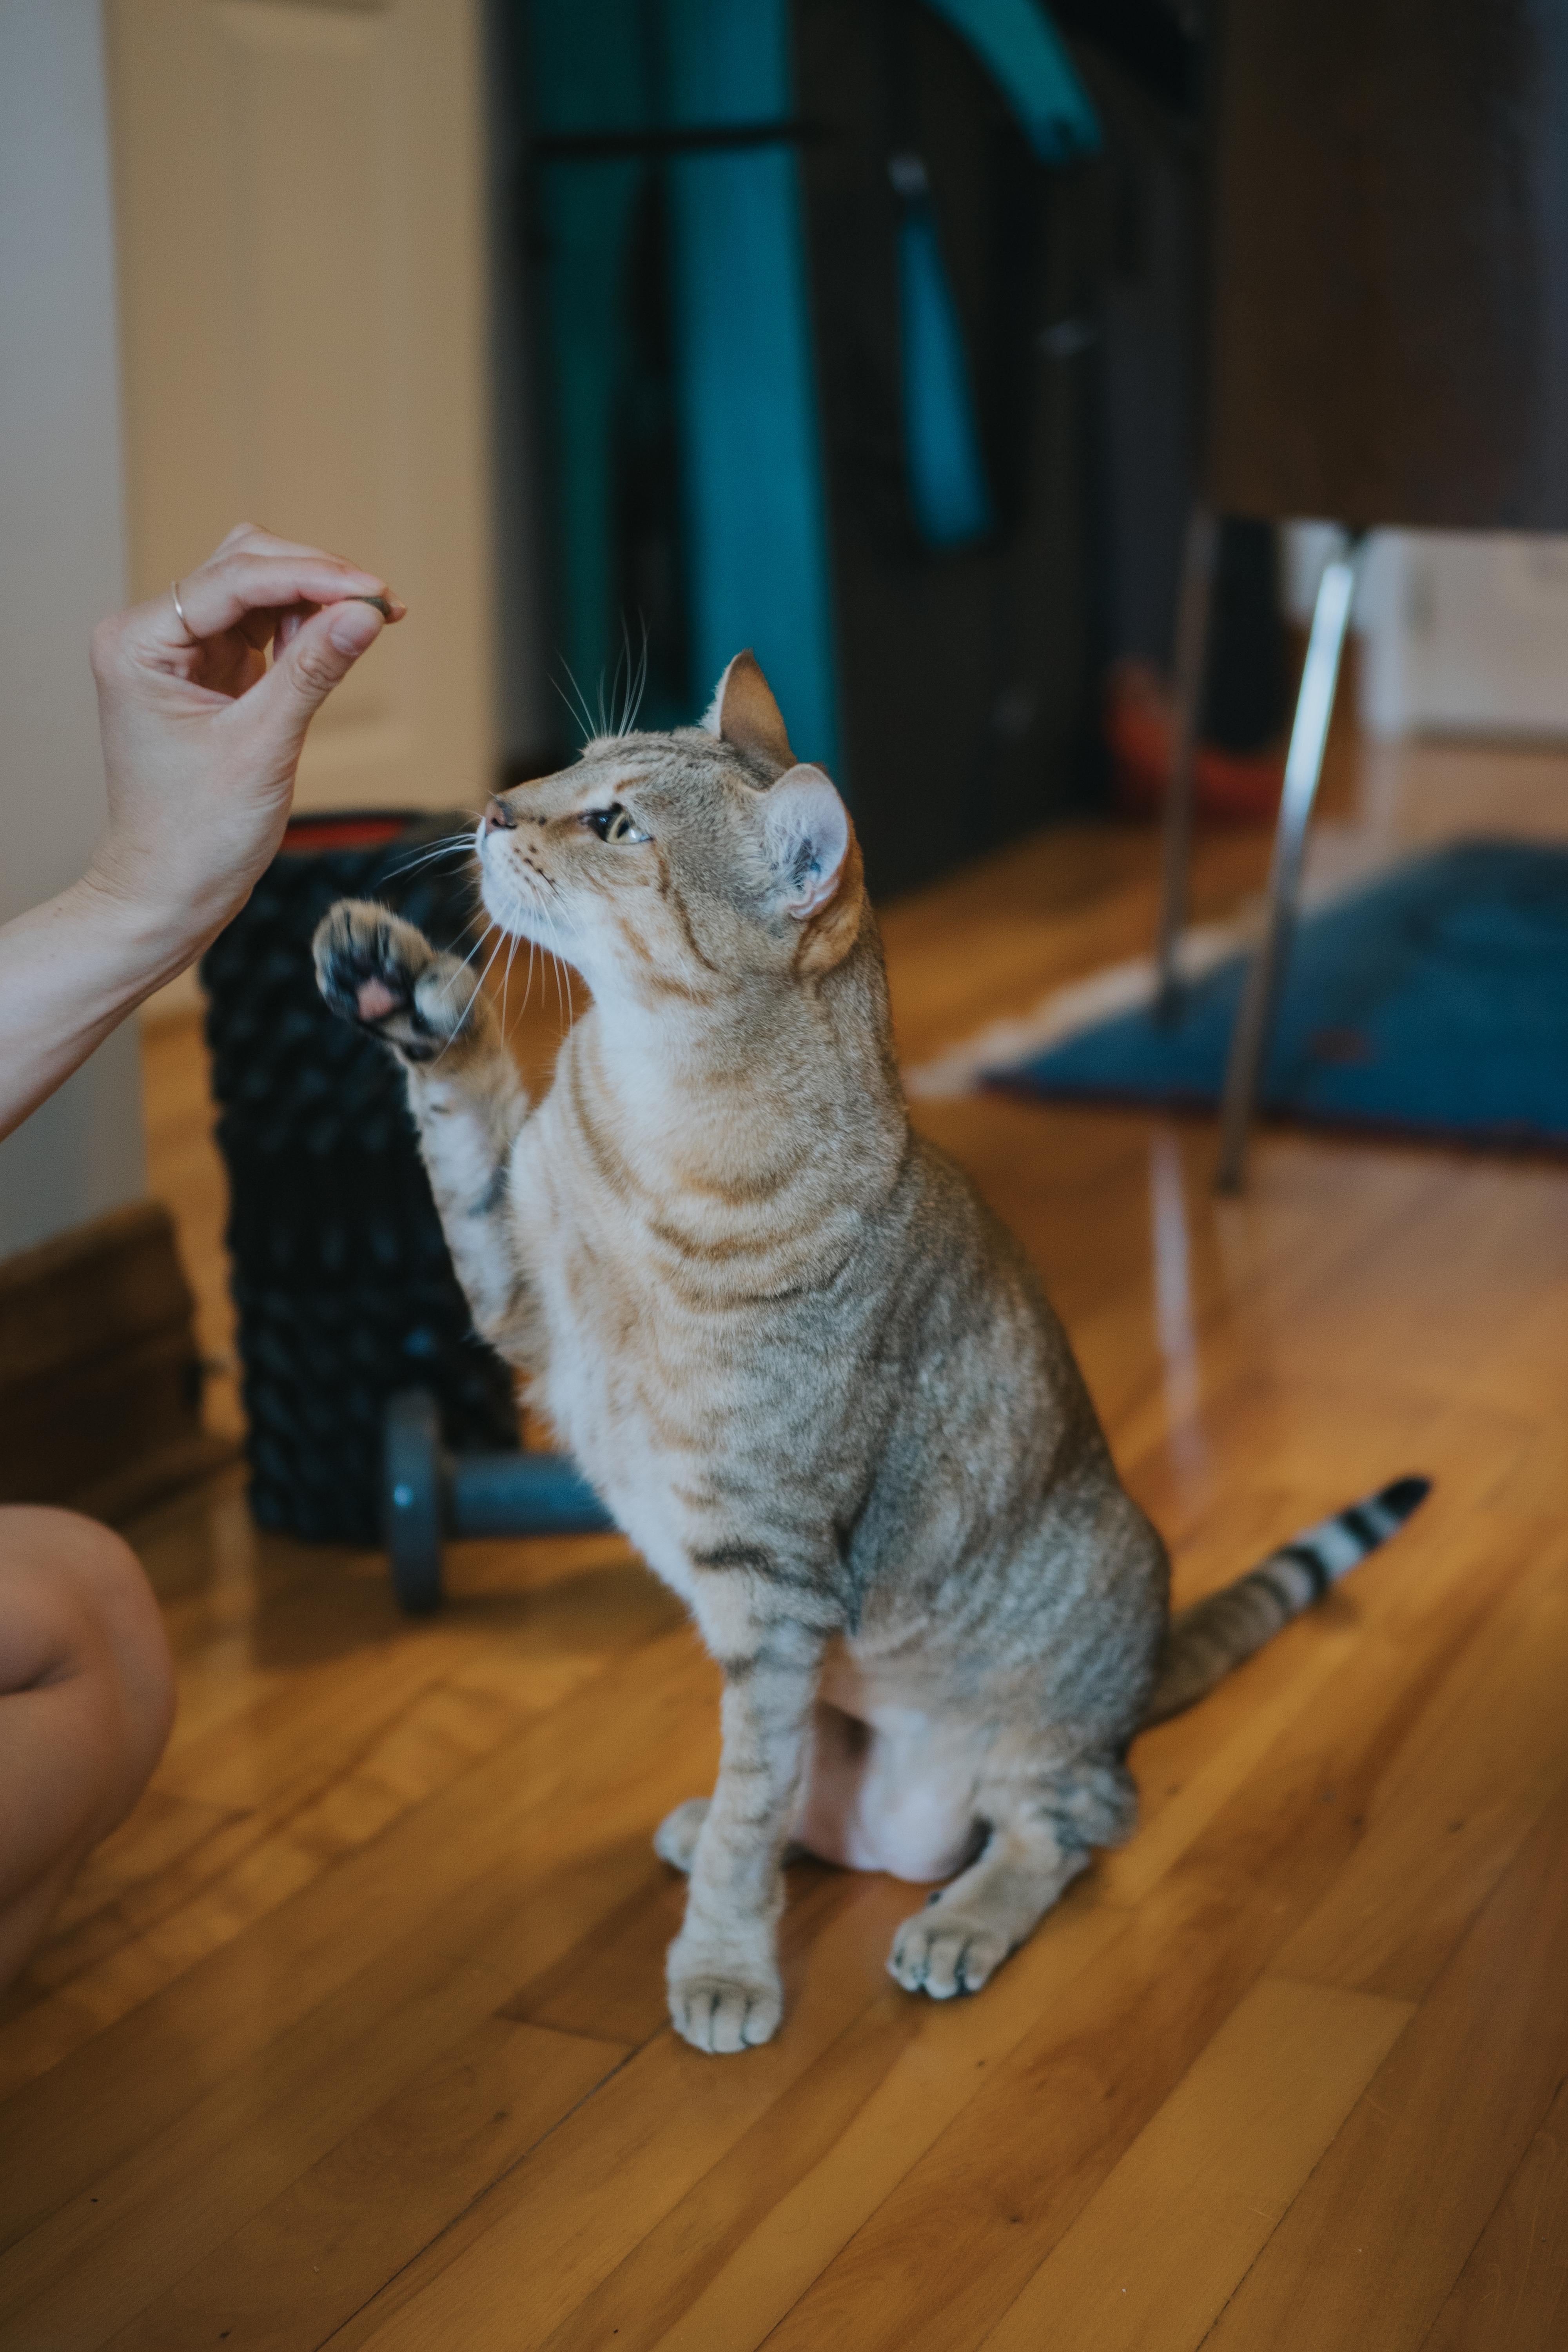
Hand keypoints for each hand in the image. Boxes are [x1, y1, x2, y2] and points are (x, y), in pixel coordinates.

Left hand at [84, 523, 405, 959]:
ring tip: (367, 626)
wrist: (167, 893)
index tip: (375, 592)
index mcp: (139, 643)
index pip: (234, 579)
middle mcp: (151, 636)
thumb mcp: (263, 747)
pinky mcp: (206, 676)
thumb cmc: (195, 836)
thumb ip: (314, 671)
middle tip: (381, 606)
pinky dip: (303, 631)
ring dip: (314, 601)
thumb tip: (367, 612)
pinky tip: (338, 642)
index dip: (312, 577)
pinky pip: (261, 630)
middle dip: (315, 580)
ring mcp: (179, 654)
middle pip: (243, 567)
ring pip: (256, 591)